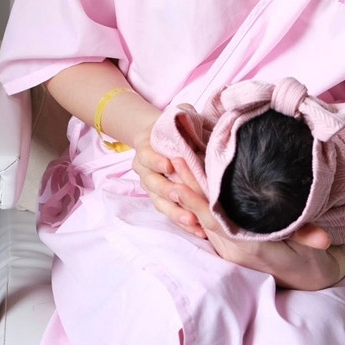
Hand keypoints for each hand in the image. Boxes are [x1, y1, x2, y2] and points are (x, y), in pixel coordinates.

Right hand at [129, 116, 207, 239]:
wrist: (161, 136)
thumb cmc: (175, 125)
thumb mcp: (179, 114)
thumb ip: (184, 116)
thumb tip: (197, 117)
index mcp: (146, 148)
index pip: (148, 155)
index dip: (156, 160)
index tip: (169, 164)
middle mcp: (145, 170)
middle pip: (153, 184)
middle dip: (168, 191)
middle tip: (182, 196)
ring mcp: (153, 187)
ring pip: (160, 203)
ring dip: (176, 213)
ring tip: (192, 221)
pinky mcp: (164, 200)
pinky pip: (171, 213)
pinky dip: (183, 222)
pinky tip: (198, 231)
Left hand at [170, 158, 343, 290]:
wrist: (309, 280)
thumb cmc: (309, 264)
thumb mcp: (309, 252)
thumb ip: (309, 241)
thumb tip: (322, 238)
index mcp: (246, 248)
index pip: (213, 220)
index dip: (197, 199)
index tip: (181, 178)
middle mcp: (231, 248)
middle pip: (201, 214)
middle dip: (186, 185)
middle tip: (172, 158)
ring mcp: (229, 246)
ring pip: (203, 216)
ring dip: (189, 191)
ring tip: (175, 164)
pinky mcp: (231, 242)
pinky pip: (210, 220)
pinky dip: (199, 200)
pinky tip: (193, 184)